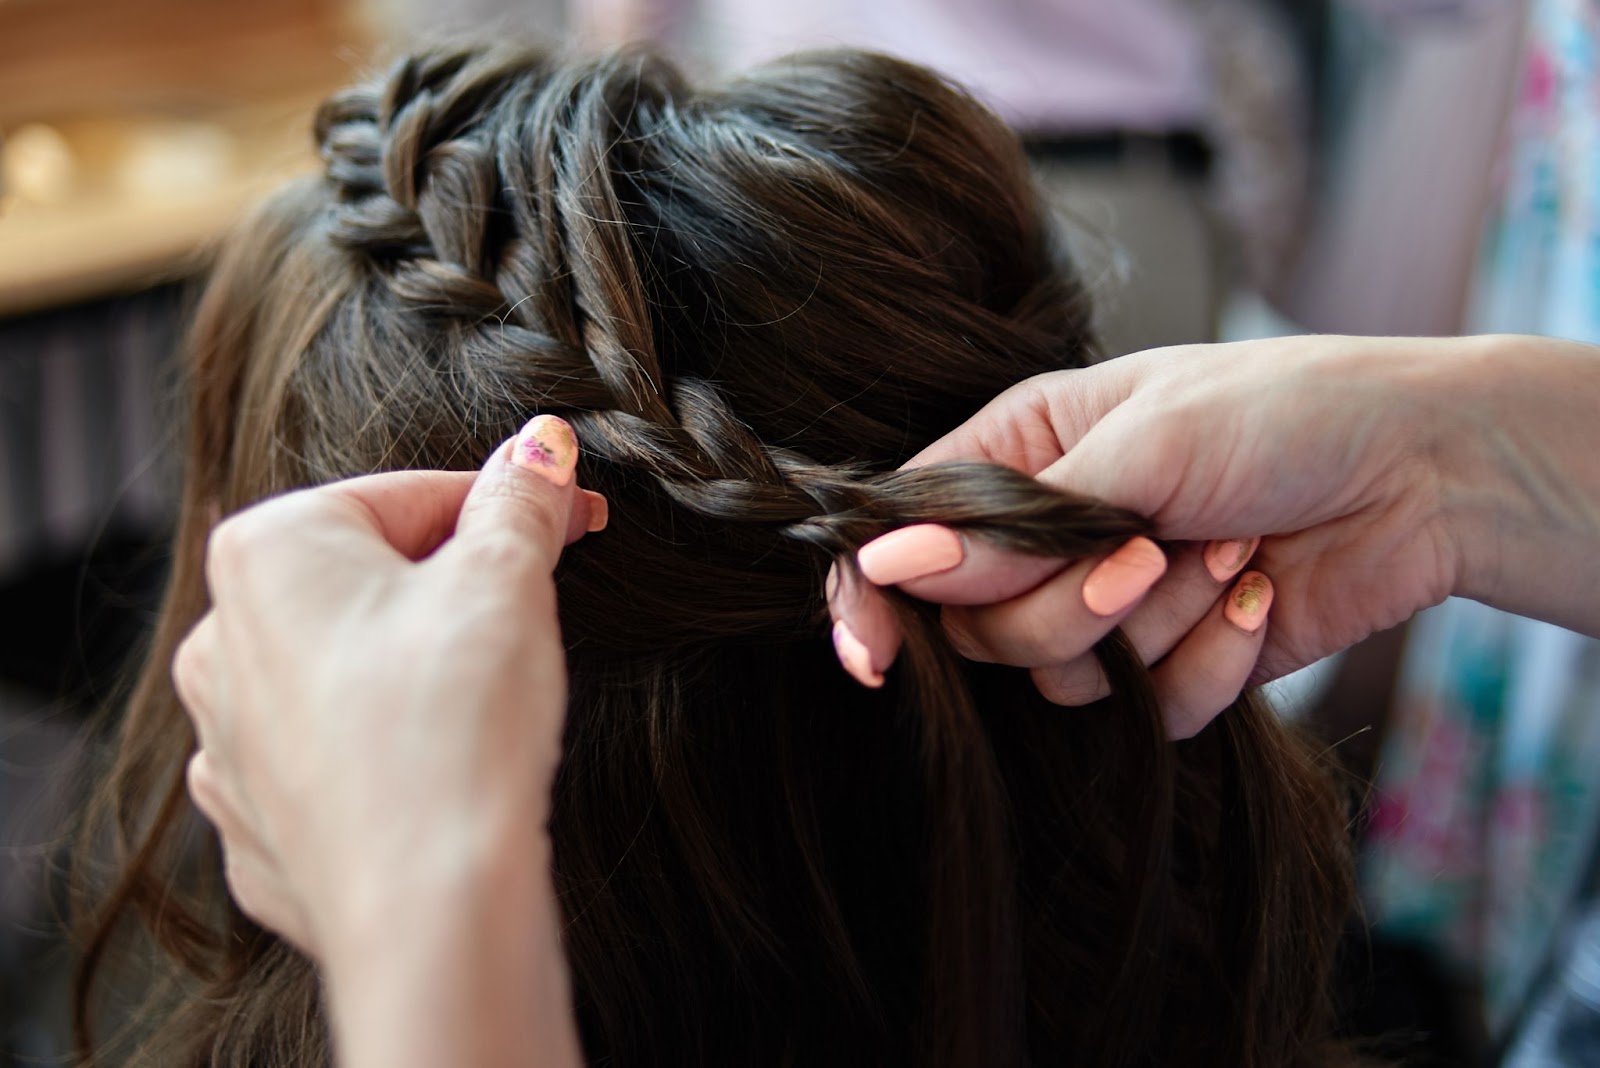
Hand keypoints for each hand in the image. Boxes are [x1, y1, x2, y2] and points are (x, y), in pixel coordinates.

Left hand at [173, 415, 602, 957]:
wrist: (429, 908)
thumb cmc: (455, 729)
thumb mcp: (507, 582)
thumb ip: (521, 501)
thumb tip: (542, 447)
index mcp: (267, 552)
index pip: (413, 496)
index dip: (510, 508)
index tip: (574, 519)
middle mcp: (222, 639)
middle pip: (372, 578)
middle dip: (458, 587)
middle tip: (533, 613)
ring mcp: (229, 739)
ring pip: (346, 667)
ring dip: (417, 666)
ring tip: (488, 701)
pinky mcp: (259, 821)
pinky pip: (332, 756)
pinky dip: (387, 749)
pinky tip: (443, 767)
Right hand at [829, 335, 1599, 736]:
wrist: (1422, 470)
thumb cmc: (1280, 414)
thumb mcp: (1136, 446)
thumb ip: (1011, 522)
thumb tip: (890, 564)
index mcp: (1018, 458)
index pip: (905, 538)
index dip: (877, 598)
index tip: (872, 655)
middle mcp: (1047, 537)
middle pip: (978, 628)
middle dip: (1068, 605)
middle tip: (1150, 552)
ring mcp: (1107, 606)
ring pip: (1058, 677)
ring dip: (1155, 624)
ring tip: (1229, 551)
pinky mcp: (1168, 663)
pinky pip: (1145, 709)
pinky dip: (1209, 662)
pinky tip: (1257, 593)